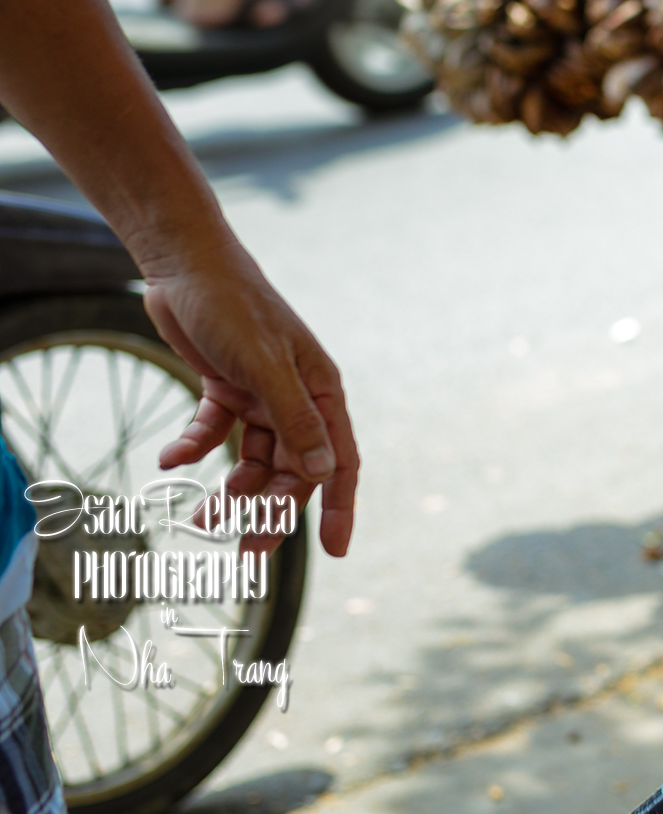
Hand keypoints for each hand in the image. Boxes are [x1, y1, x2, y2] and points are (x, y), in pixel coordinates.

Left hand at [143, 245, 357, 556]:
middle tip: (248, 548)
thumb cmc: (234, 307)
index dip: (339, 508)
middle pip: (292, 469)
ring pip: (251, 458)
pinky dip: (194, 449)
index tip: (334, 552)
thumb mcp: (267, 367)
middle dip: (271, 509)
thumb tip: (324, 472)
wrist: (183, 262)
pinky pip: (214, 432)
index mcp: (322, 393)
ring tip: (199, 519)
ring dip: (229, 489)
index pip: (340, 462)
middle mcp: (297, 399)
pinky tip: (170, 460)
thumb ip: (295, 420)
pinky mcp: (224, 388)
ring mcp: (260, 395)